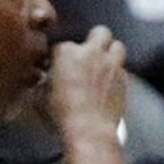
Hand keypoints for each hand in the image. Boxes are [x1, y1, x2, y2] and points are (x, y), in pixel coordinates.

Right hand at [41, 26, 127, 141]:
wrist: (89, 132)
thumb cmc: (61, 116)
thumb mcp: (38, 98)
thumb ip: (41, 84)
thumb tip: (43, 83)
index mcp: (66, 52)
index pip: (62, 45)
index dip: (60, 57)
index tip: (58, 68)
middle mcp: (91, 53)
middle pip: (100, 32)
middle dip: (95, 40)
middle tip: (89, 54)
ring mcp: (111, 65)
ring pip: (117, 46)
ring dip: (111, 52)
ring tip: (104, 64)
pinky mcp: (124, 82)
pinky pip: (123, 70)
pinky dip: (117, 75)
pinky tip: (110, 85)